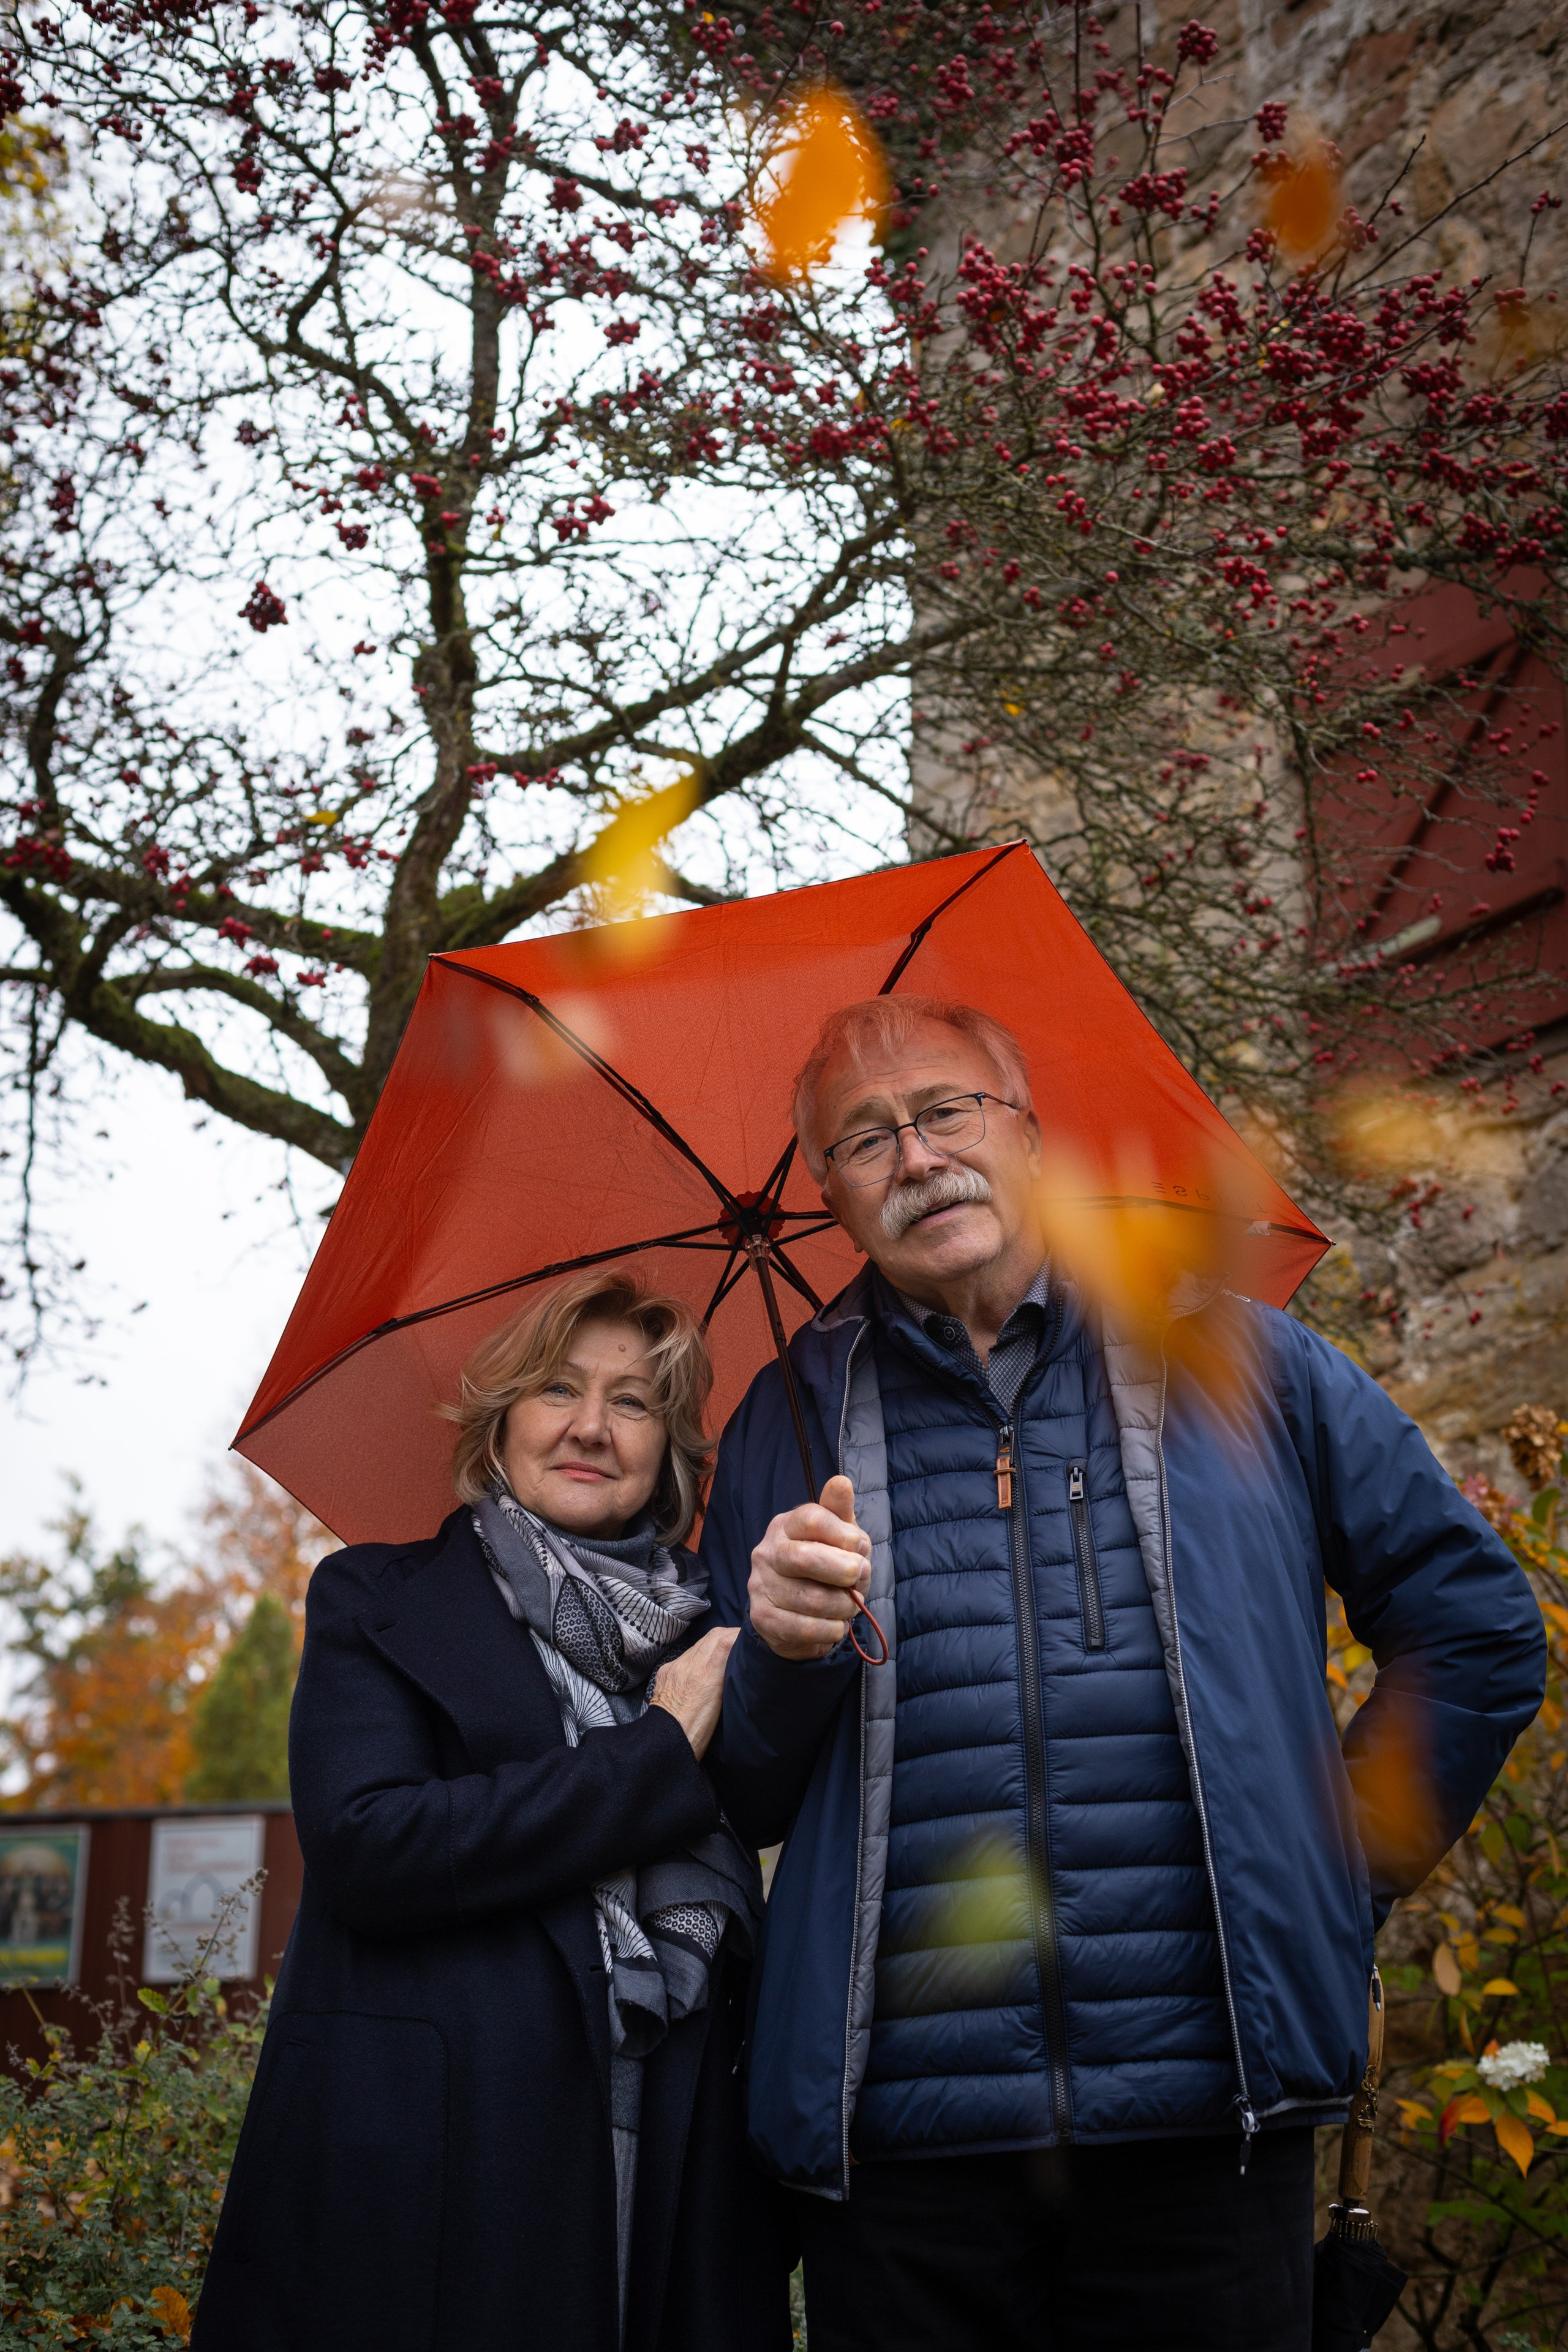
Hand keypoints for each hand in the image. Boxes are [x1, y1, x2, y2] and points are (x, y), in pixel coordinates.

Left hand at [648, 1624, 738, 1760]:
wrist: (664, 1745)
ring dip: (716, 1642)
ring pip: (700, 1643)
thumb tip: (739, 1662)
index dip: (740, 1635)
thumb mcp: (722, 1708)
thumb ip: (728, 1680)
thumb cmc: (697, 1735)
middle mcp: (688, 1666)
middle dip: (731, 1635)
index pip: (725, 1640)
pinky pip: (687, 1654)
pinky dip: (700, 1653)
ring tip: (728, 1651)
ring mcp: (675, 1667)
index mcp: (705, 1677)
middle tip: (743, 1641)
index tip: (751, 1639)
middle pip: (714, 1635)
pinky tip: (706, 1664)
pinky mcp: (665, 1672)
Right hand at [748, 1474, 870, 1661]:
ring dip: (843, 1606)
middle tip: (859, 1578)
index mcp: (785, 1526)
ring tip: (851, 1606)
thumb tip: (842, 1483)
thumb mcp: (838, 1538)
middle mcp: (766, 1552)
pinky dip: (830, 1630)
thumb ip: (840, 1513)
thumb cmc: (824, 1569)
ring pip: (810, 1599)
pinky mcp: (762, 1618)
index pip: (811, 1518)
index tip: (860, 1549)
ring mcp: (760, 1586)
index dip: (843, 1534)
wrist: (795, 1616)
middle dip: (843, 1571)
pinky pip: (804, 1628)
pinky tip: (836, 1625)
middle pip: (805, 1558)